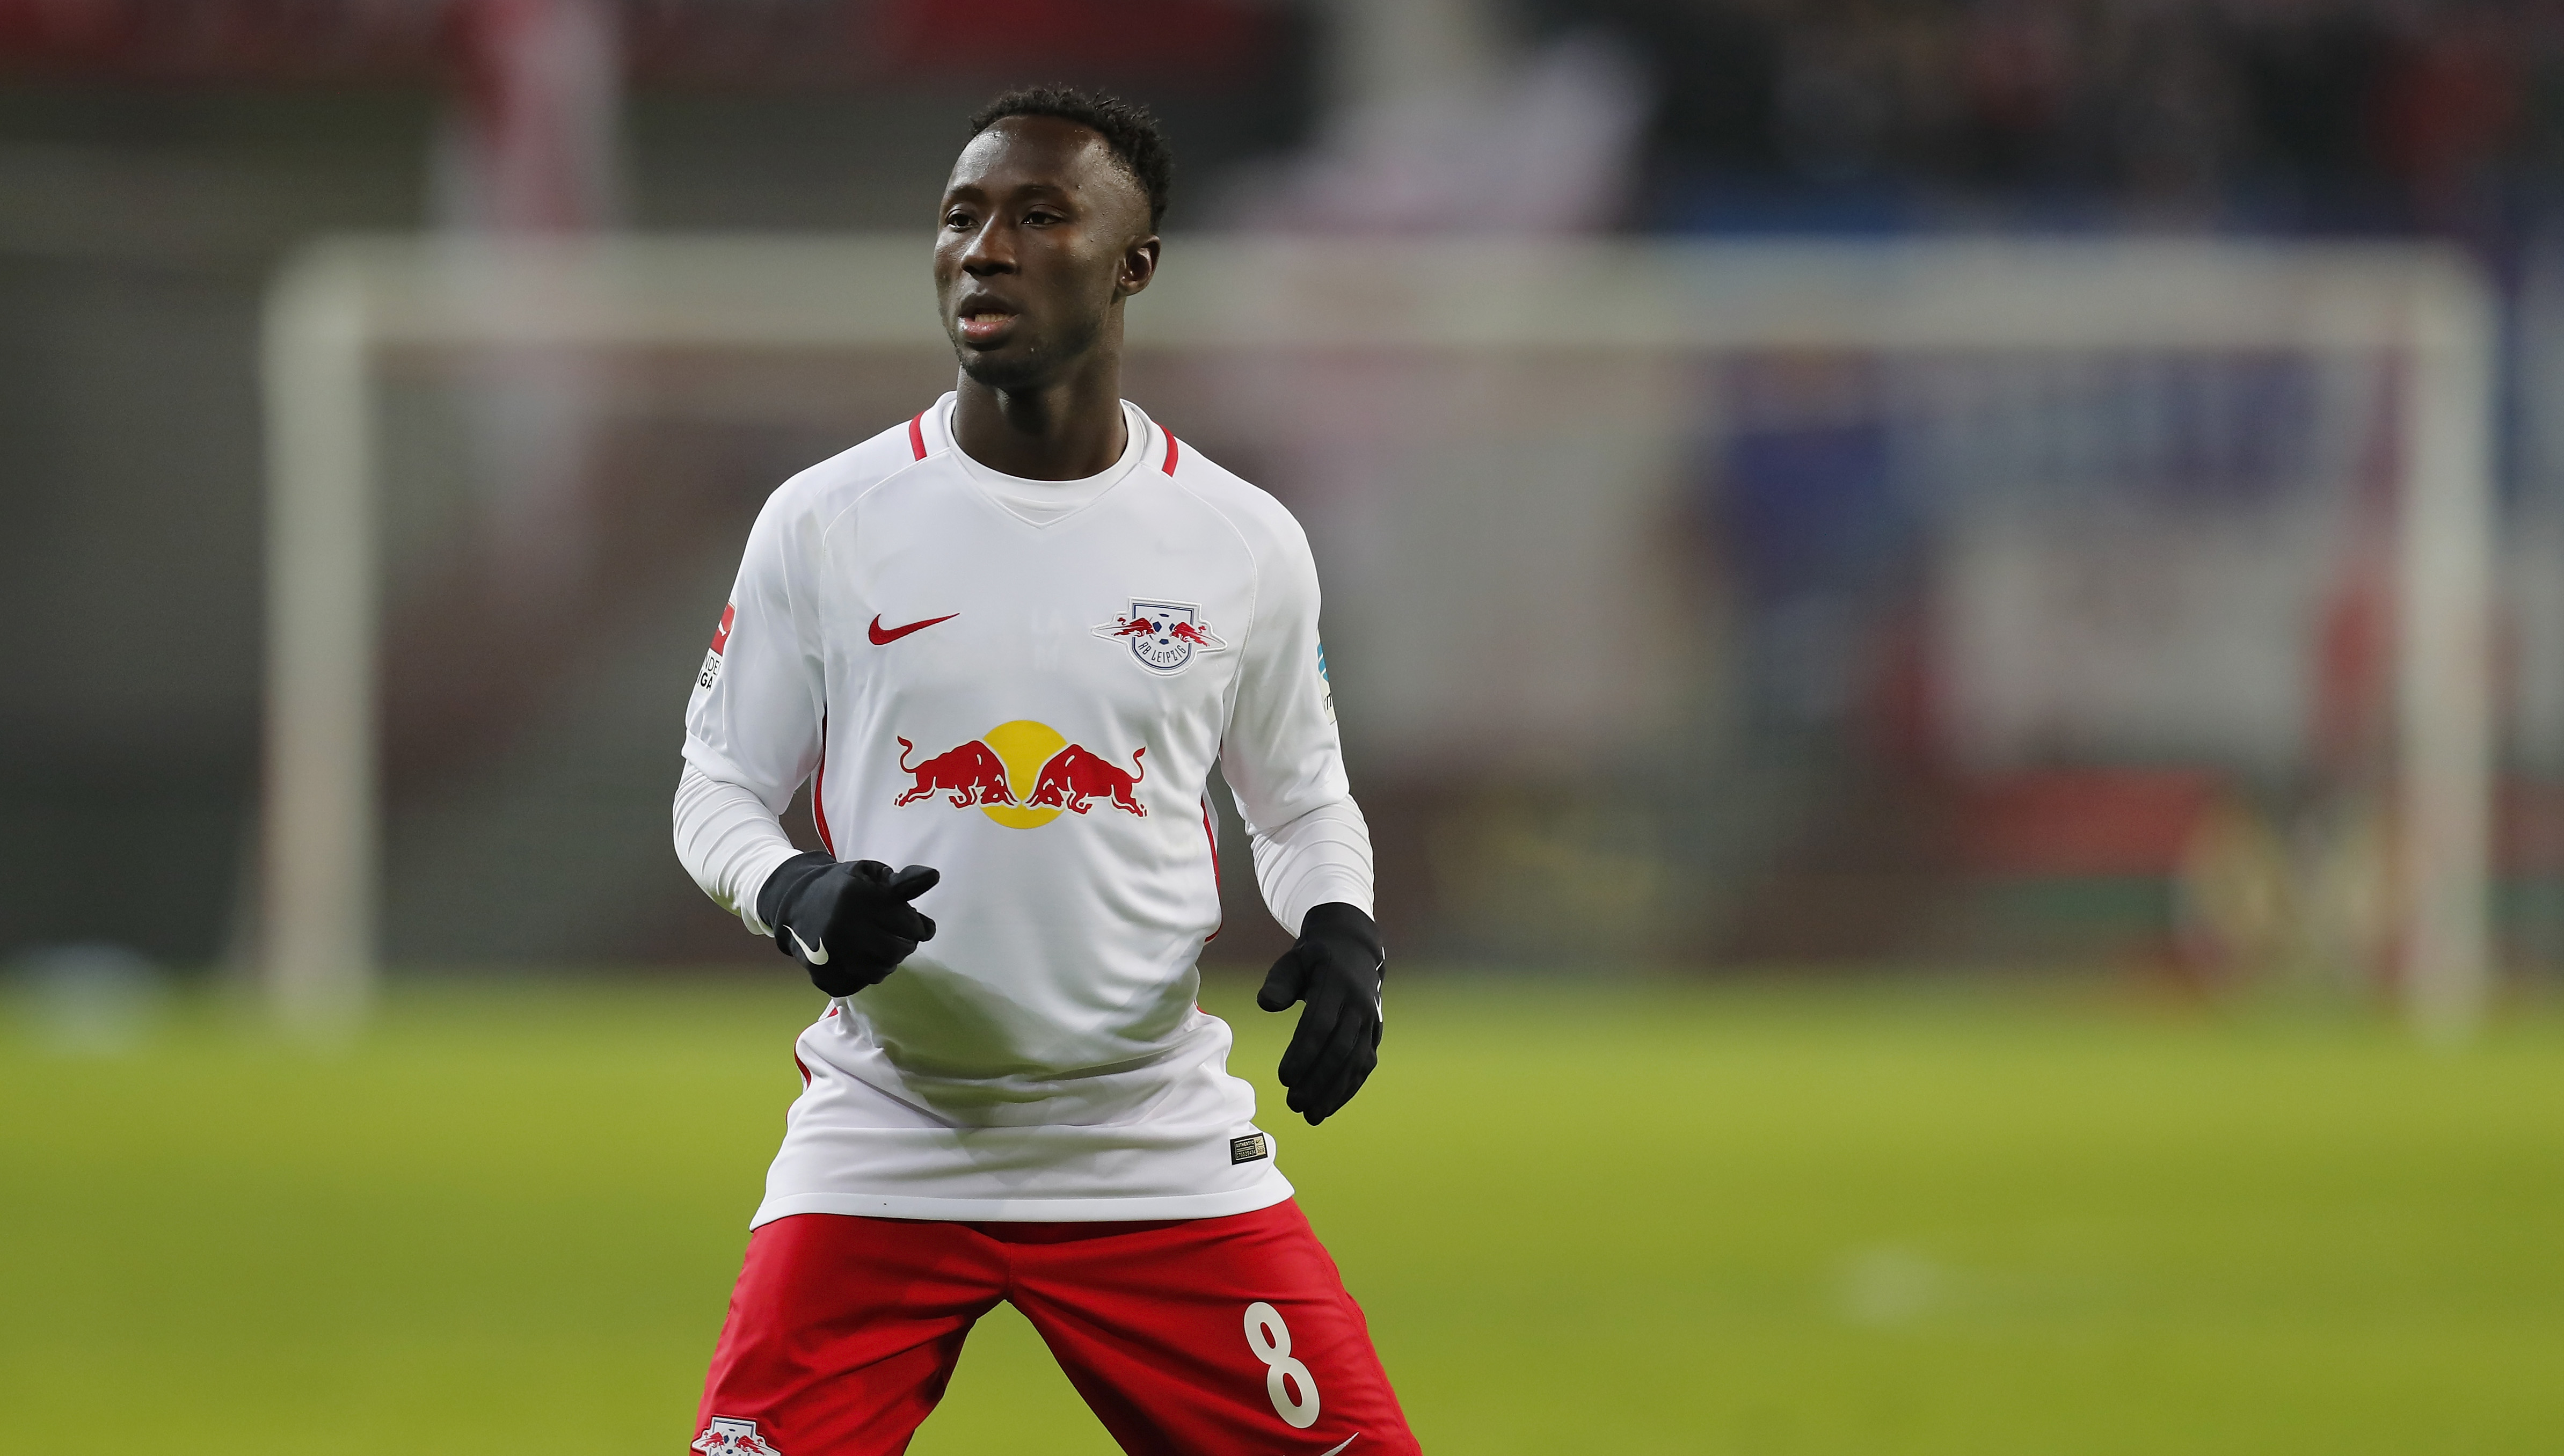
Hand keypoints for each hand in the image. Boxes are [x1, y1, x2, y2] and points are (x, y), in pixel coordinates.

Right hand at [758, 852, 938, 996]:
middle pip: (898, 951)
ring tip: (879, 947)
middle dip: (905, 945)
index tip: (915, 923)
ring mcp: (830, 953)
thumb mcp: (872, 874)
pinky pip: (857, 985)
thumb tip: (934, 876)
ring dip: (887, 962)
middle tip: (899, 938)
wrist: (793, 900)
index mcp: (860, 898)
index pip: (910, 925)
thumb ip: (905, 880)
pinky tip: (860, 959)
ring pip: (880, 972)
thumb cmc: (843, 886)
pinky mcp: (820, 973)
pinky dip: (864, 975)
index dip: (919, 926)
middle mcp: (844, 927)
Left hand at [1256, 901, 1383, 1124]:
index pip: (1320, 1024)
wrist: (1355, 949)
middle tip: (1293, 1104)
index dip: (1303, 1054)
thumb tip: (1266, 1004)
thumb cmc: (1313, 960)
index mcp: (1337, 983)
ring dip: (1334, 1091)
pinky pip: (1364, 1065)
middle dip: (1317, 1080)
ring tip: (1311, 1115)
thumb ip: (1278, 983)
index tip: (1283, 1078)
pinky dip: (1348, 1088)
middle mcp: (1359, 1003)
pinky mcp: (1375, 1033)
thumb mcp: (1292, 962)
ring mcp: (1371, 1020)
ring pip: (1355, 1061)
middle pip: (1339, 1049)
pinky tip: (1329, 1107)